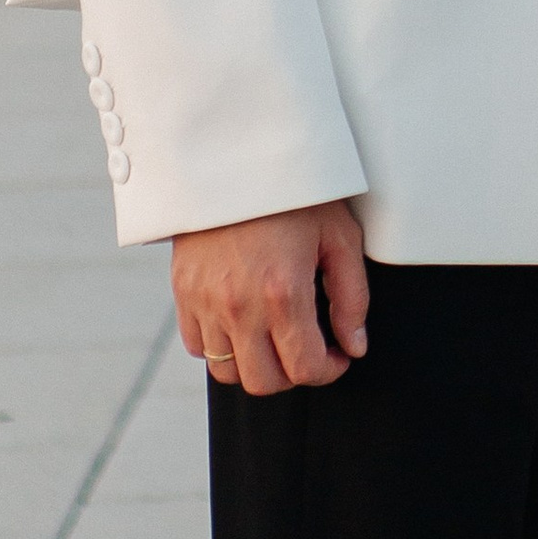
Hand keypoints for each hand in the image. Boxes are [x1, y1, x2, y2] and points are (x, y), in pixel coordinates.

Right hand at [173, 202, 369, 395]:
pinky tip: (243, 322)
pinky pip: (197, 346)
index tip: (336, 356)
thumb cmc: (294, 192)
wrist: (235, 156)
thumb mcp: (339, 234)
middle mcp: (239, 304)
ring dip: (256, 364)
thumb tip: (354, 346)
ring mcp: (205, 301)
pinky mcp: (182, 291)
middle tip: (308, 349)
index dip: (328, 371)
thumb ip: (352, 296)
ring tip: (275, 337)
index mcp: (282, 291)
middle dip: (293, 375)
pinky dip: (220, 346)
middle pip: (263, 382)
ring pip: (227, 371)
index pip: (304, 368)